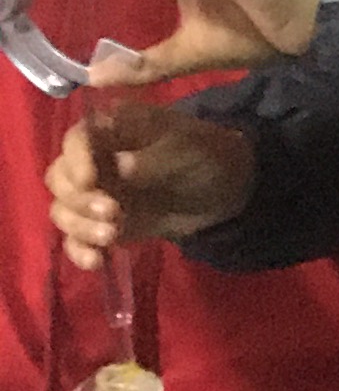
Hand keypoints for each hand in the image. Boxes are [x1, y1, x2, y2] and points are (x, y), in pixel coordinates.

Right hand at [47, 105, 252, 266]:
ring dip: (79, 225)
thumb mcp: (190, 149)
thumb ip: (155, 157)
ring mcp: (96, 194)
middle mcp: (95, 160)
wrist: (226, 189)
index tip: (89, 180)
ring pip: (64, 209)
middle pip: (60, 178)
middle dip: (78, 197)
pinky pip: (75, 238)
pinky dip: (80, 250)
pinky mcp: (101, 224)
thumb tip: (121, 165)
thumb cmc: (207, 155)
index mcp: (115, 129)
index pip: (77, 139)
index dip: (76, 159)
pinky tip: (97, 261)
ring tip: (111, 235)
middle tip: (112, 211)